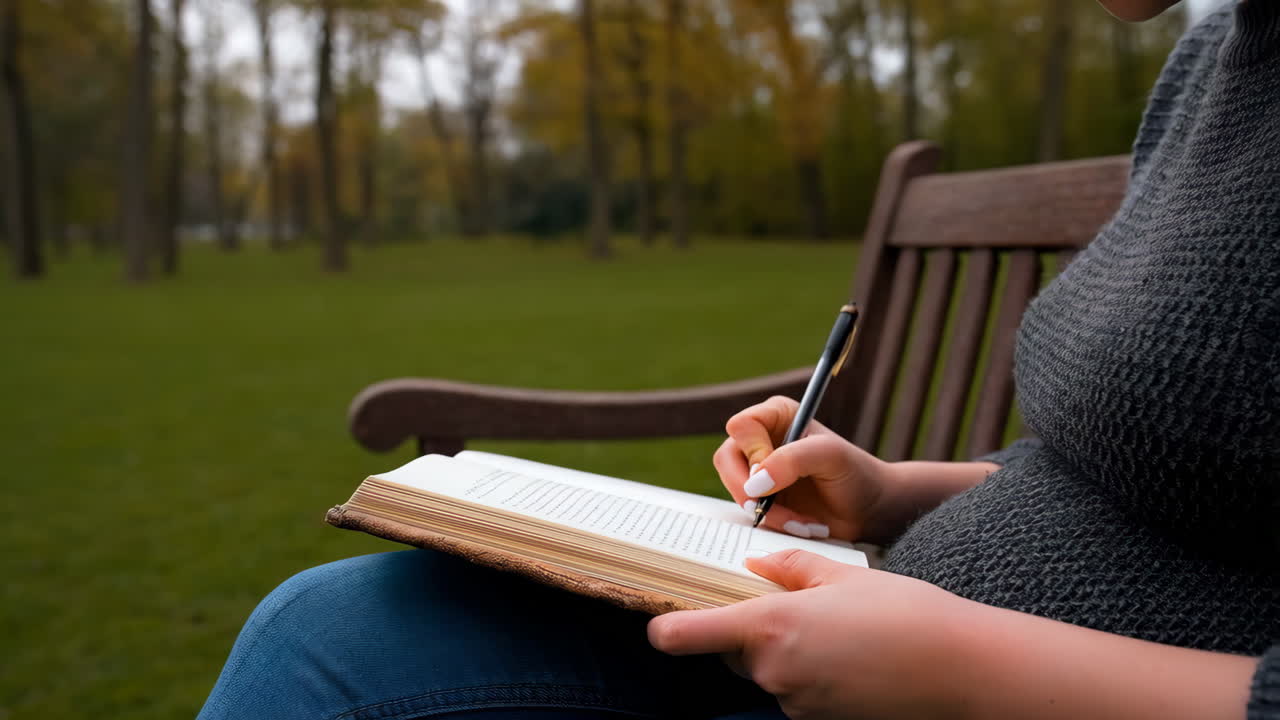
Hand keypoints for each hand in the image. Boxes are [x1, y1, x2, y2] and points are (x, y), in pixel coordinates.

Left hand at [649, 549, 976, 718]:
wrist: (962, 670)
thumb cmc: (906, 614)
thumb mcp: (843, 575)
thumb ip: (790, 568)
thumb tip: (757, 564)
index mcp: (769, 627)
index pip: (684, 635)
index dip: (665, 627)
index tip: (659, 618)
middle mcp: (774, 670)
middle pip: (732, 650)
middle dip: (750, 629)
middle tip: (792, 603)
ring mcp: (796, 701)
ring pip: (767, 670)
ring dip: (785, 651)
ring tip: (836, 628)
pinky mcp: (818, 719)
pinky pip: (796, 690)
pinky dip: (810, 672)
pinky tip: (849, 654)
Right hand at [713, 396, 899, 542]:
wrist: (869, 509)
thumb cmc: (855, 474)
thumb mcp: (830, 457)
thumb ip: (793, 460)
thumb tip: (755, 482)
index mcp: (777, 416)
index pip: (741, 427)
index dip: (753, 453)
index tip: (774, 476)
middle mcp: (762, 439)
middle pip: (726, 459)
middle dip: (747, 491)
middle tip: (769, 508)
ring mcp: (758, 470)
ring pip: (735, 489)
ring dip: (766, 512)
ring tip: (799, 521)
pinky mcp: (761, 498)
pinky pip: (747, 511)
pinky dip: (772, 523)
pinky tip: (799, 525)